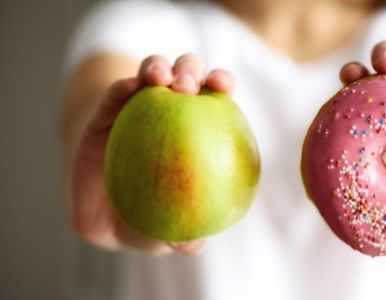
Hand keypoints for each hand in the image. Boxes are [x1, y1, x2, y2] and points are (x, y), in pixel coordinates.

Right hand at [70, 53, 234, 254]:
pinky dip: (122, 88)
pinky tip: (127, 88)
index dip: (221, 85)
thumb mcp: (159, 232)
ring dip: (158, 67)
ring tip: (160, 78)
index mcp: (194, 130)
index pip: (213, 101)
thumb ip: (178, 235)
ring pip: (152, 73)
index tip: (225, 87)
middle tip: (191, 84)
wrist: (97, 209)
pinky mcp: (106, 111)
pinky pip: (114, 95)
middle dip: (192, 69)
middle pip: (186, 77)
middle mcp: (169, 111)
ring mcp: (137, 107)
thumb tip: (193, 245)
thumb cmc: (144, 217)